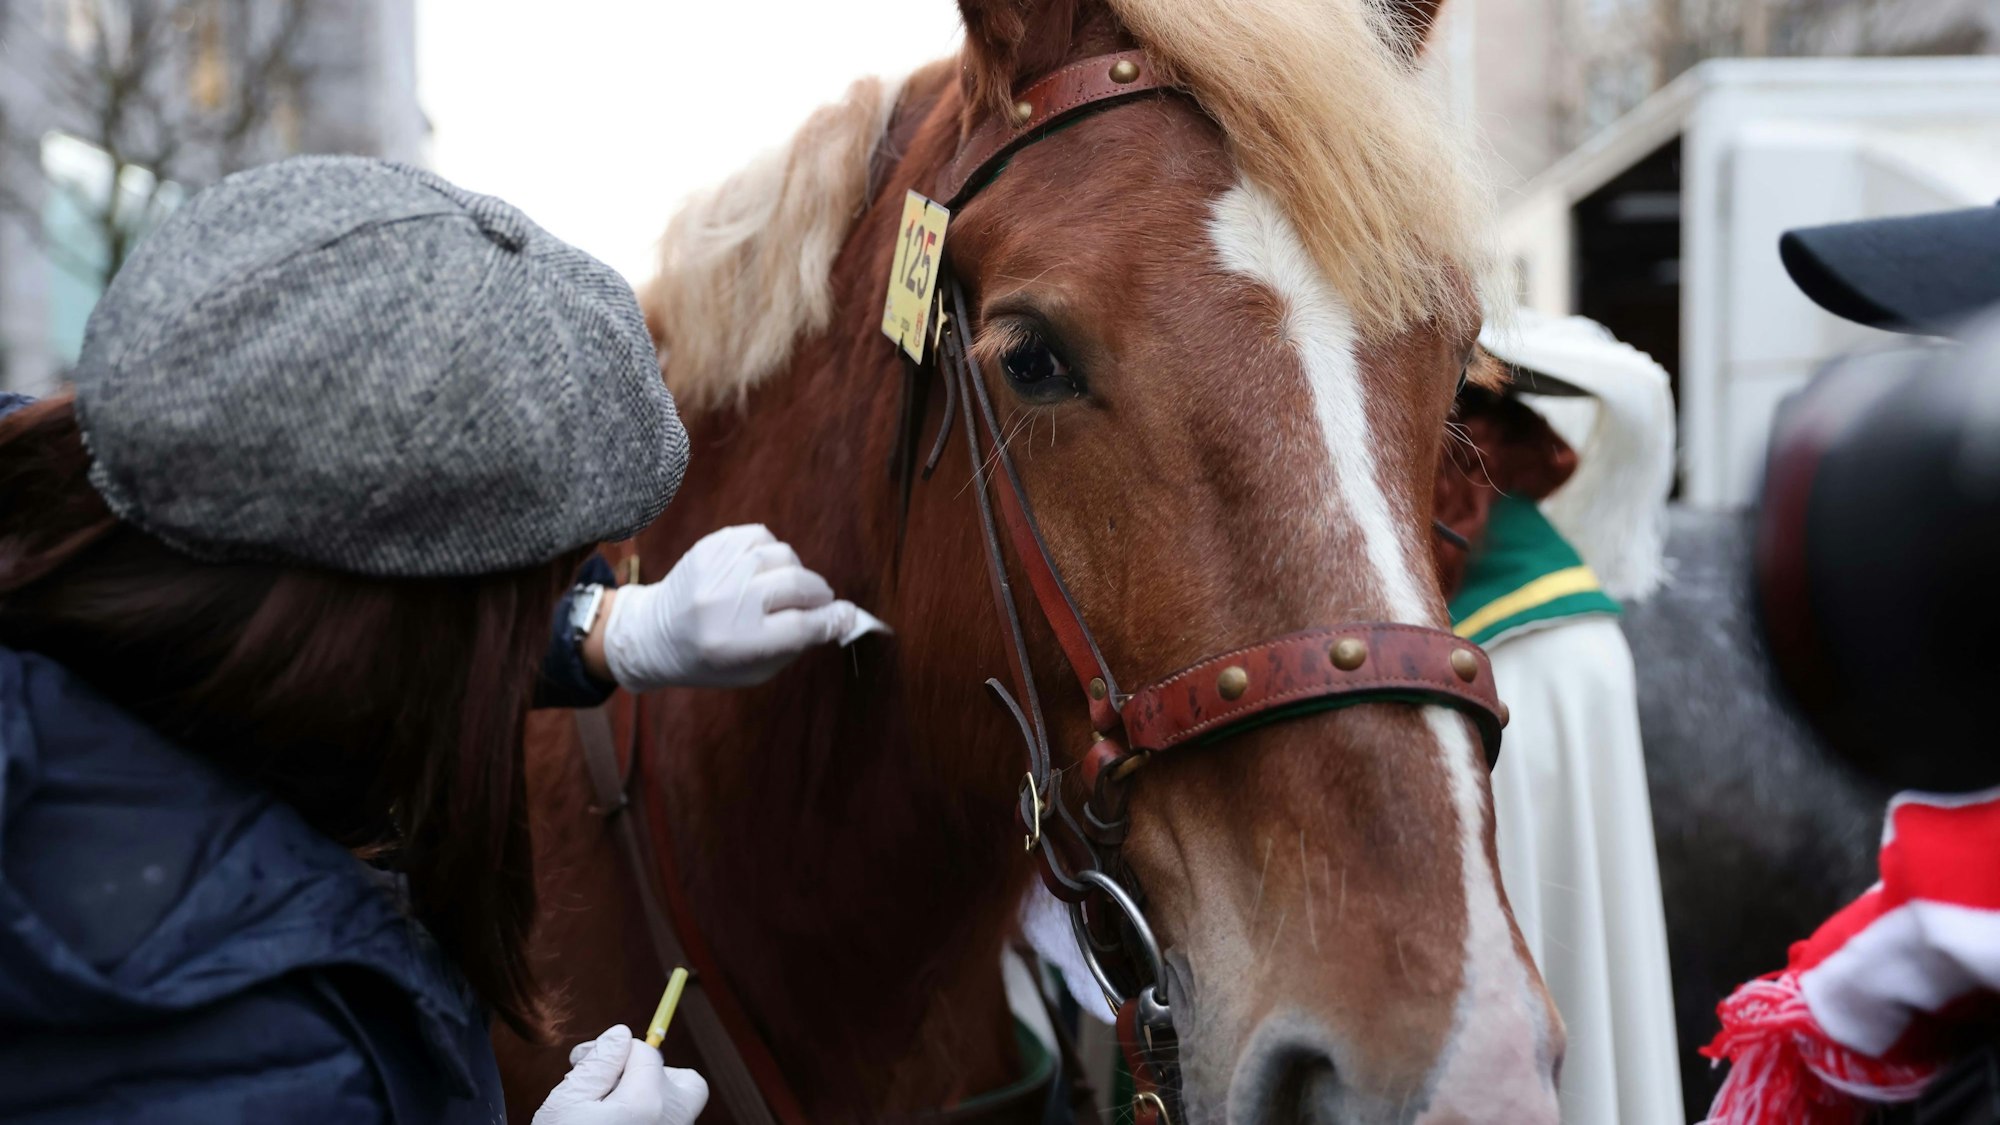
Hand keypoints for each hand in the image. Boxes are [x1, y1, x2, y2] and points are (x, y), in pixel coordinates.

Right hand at [532, 1024, 708, 1124]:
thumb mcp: (567, 1103)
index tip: (580, 1059)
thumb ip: (598, 1064)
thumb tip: (621, 1035)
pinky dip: (644, 1121)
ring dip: (647, 1099)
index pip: (646, 1053)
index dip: (611, 1049)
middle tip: (611, 1083)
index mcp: (647, 1103)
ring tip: (605, 1109)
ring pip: (675, 1110)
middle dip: (651, 1073)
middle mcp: (670, 1123)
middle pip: (684, 1083)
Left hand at [603, 524, 856, 689]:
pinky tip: (761, 570)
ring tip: (782, 588)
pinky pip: (760, 536)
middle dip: (818, 595)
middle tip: (817, 604)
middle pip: (799, 585)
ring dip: (793, 572)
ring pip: (784, 555)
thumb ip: (798, 644)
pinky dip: (770, 552)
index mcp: (738, 642)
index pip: (803, 625)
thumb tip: (842, 616)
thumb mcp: (755, 670)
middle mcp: (726, 602)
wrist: (654, 634)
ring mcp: (717, 569)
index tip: (848, 617)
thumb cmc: (710, 659)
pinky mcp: (710, 546)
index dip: (834, 619)